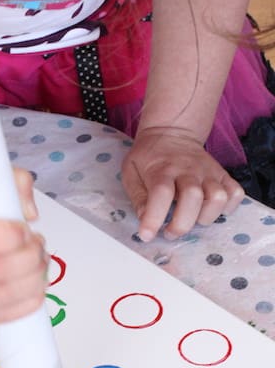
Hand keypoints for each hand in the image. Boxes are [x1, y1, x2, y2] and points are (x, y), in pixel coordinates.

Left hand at [121, 126, 244, 241]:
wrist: (172, 132)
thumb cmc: (149, 157)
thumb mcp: (130, 171)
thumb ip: (137, 195)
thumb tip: (144, 217)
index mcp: (161, 169)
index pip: (161, 193)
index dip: (154, 218)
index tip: (147, 235)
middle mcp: (188, 170)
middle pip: (193, 197)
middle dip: (182, 224)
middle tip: (170, 232)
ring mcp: (208, 172)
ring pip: (218, 197)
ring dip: (206, 216)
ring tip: (192, 219)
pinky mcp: (223, 174)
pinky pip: (235, 193)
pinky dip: (228, 208)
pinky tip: (210, 210)